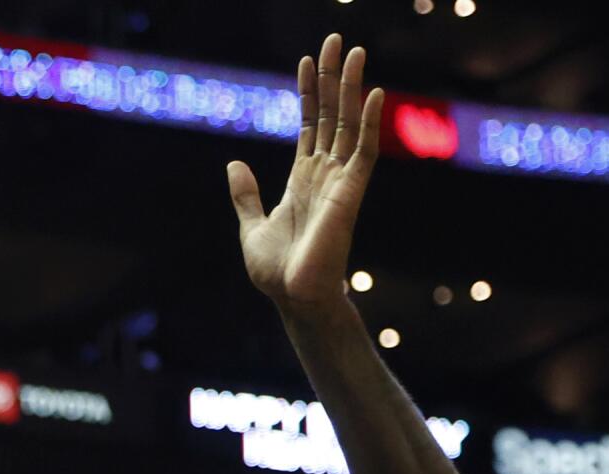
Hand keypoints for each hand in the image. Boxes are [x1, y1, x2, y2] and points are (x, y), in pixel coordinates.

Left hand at [228, 33, 383, 312]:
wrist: (293, 298)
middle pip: (332, 114)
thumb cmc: (276, 272)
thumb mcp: (251, 227)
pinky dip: (369, 123)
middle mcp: (325, 174)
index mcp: (302, 178)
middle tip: (336, 39)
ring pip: (348, 123)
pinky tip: (375, 93)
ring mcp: (339, 180)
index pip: (310, 124)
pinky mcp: (350, 193)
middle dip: (333, 77)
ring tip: (354, 51)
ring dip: (351, 87)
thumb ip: (245, 195)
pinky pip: (364, 151)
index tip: (307, 60)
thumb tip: (233, 163)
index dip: (309, 93)